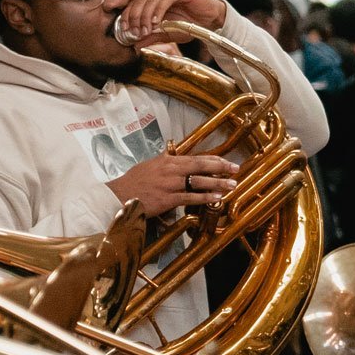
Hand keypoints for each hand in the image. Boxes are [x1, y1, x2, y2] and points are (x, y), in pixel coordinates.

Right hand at [111, 149, 241, 216]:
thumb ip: (164, 162)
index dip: (213, 160)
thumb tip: (172, 155)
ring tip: (231, 184)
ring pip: (199, 181)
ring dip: (218, 183)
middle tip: (235, 169)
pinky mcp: (168, 199)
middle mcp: (171, 170)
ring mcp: (170, 184)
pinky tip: (216, 198)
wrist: (119, 196)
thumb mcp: (149, 166)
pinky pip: (191, 197)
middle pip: (201, 166)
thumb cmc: (133, 183)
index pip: (195, 158)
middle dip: (221, 167)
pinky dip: (205, 197)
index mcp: (167, 161)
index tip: (226, 161)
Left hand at [123, 0, 224, 47]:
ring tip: (146, 30)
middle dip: (135, 18)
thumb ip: (151, 37)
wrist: (211, 22)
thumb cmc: (189, 25)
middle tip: (135, 33)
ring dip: (146, 15)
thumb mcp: (167, 34)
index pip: (134, 5)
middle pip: (140, 0)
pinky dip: (159, 9)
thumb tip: (135, 45)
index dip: (127, 17)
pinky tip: (157, 21)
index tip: (124, 32)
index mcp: (153, 0)